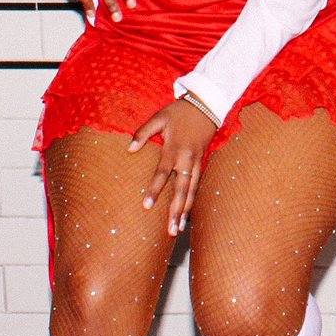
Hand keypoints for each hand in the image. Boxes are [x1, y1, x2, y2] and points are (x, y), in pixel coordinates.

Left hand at [129, 97, 218, 235]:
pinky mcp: (202, 162)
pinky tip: (187, 214)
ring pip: (191, 191)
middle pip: (181, 189)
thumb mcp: (159, 117)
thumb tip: (129, 149)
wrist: (206, 105)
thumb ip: (143, 132)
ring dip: (185, 210)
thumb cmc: (179, 111)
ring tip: (179, 228)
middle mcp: (187, 159)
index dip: (154, 189)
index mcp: (174, 149)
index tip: (147, 206)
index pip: (162, 173)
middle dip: (176, 210)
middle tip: (171, 230)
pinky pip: (197, 185)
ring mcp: (196, 162)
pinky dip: (192, 201)